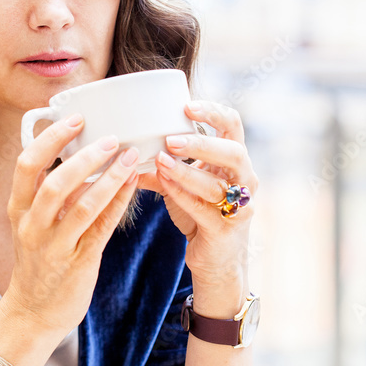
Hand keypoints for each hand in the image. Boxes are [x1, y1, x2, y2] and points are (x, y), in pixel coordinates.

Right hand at [3, 113, 139, 336]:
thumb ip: (52, 194)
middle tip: (112, 138)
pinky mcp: (77, 263)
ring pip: (81, 205)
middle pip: (54, 182)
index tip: (75, 119)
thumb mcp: (33, 224)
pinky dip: (118, 202)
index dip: (51, 137)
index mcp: (19, 208)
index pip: (27, 164)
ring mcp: (54, 246)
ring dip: (108, 178)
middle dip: (85, 157)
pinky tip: (132, 186)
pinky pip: (100, 228)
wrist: (32, 312)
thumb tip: (83, 157)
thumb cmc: (39, 262)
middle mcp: (32, 225)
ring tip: (130, 157)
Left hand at [137, 101, 258, 317]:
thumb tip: (121, 147)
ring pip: (219, 185)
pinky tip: (164, 185)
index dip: (213, 112)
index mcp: (235, 160)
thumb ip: (159, 165)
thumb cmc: (199, 213)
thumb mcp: (181, 184)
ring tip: (160, 161)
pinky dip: (184, 196)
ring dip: (187, 171)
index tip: (187, 106)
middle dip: (202, 144)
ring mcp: (240, 206)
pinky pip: (206, 210)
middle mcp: (244, 179)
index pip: (233, 125)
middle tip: (171, 138)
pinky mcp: (226, 229)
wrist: (215, 259)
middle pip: (233, 152)